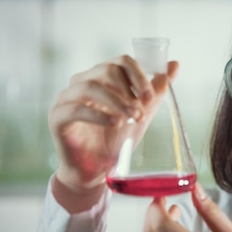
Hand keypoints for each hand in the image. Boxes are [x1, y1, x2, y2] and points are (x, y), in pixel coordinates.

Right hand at [49, 56, 178, 194]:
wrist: (96, 170)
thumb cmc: (116, 140)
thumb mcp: (141, 113)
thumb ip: (155, 91)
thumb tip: (175, 64)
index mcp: (102, 77)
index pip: (121, 62)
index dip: (138, 76)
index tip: (149, 98)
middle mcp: (82, 82)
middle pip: (107, 70)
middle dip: (128, 91)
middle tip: (140, 113)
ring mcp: (66, 98)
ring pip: (90, 86)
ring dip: (116, 102)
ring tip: (130, 118)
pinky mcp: (57, 117)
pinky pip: (75, 108)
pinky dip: (98, 115)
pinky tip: (114, 124)